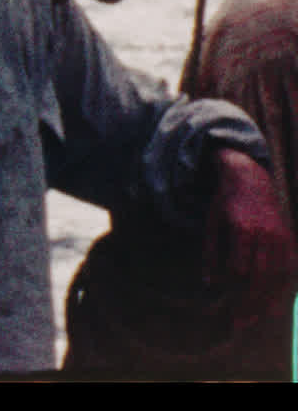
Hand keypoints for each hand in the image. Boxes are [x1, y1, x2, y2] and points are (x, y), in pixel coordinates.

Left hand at [206, 148, 295, 310]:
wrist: (250, 177)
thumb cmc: (225, 202)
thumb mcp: (212, 223)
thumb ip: (211, 253)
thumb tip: (209, 284)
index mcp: (242, 229)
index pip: (239, 268)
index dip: (233, 288)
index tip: (226, 305)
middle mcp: (265, 234)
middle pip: (261, 277)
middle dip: (251, 302)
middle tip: (240, 322)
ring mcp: (280, 237)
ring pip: (278, 276)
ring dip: (268, 300)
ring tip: (258, 318)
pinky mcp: (289, 239)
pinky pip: (290, 269)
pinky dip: (286, 287)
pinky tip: (278, 303)